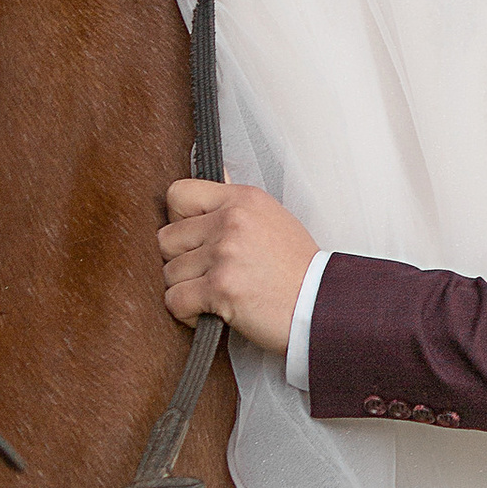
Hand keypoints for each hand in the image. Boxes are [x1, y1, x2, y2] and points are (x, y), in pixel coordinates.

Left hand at [161, 178, 317, 353]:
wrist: (320, 305)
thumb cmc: (298, 269)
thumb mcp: (273, 218)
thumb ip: (237, 203)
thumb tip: (217, 174)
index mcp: (243, 199)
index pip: (178, 194)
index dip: (177, 220)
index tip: (193, 238)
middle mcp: (231, 221)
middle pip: (166, 238)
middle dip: (180, 261)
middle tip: (205, 273)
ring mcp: (225, 254)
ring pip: (168, 273)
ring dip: (185, 289)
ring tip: (213, 294)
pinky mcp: (221, 288)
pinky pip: (175, 300)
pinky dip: (186, 313)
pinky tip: (209, 312)